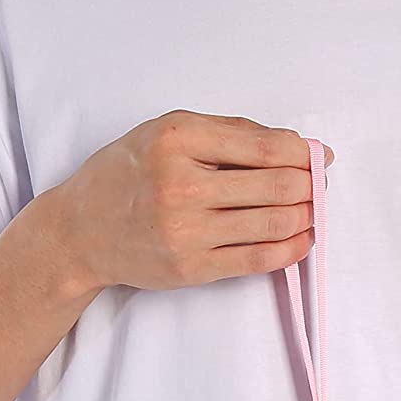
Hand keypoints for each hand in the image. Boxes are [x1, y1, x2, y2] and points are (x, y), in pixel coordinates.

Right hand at [43, 110, 331, 293]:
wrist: (81, 231)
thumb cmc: (126, 176)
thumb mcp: (165, 133)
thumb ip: (226, 134)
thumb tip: (291, 144)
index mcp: (178, 139)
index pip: (264, 146)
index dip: (303, 153)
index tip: (319, 157)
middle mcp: (181, 184)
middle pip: (276, 185)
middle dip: (310, 185)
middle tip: (319, 185)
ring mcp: (187, 230)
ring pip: (273, 223)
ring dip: (306, 216)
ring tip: (314, 210)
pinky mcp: (193, 267)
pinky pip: (258, 259)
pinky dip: (290, 249)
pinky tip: (303, 239)